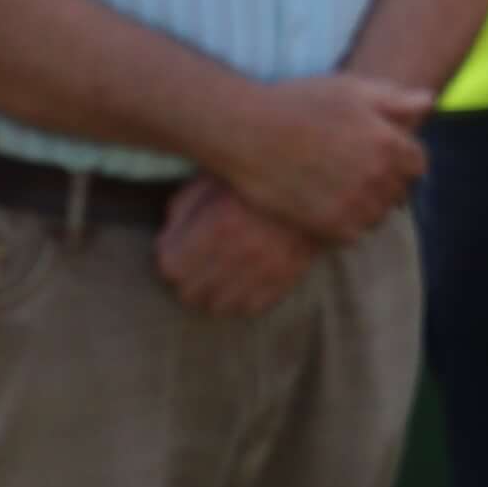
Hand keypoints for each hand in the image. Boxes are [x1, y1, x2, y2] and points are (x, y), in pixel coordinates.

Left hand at [157, 181, 323, 318]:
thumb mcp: (213, 180)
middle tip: (195, 262)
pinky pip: (251, 307)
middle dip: (187, 277)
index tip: (176, 246)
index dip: (170, 255)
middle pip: (190, 293)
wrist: (322, 180)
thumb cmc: (257, 179)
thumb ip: (181, 210)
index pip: (170, 267)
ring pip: (219, 306)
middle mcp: (240, 255)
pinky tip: (241, 281)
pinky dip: (241, 299)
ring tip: (217, 274)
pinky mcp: (285, 280)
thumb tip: (166, 239)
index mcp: (216, 227)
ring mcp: (265, 272)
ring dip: (212, 293)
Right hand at [203, 68, 427, 240]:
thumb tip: (429, 101)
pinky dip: (346, 224)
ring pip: (378, 216)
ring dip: (368, 206)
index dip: (402, 158)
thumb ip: (395, 99)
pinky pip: (354, 235)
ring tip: (341, 189)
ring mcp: (353, 204)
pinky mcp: (327, 225)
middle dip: (386, 182)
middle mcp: (377, 176)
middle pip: (399, 191)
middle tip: (357, 172)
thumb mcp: (350, 89)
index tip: (382, 155)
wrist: (246, 131)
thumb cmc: (298, 104)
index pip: (418, 164)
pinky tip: (326, 205)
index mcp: (388, 143)